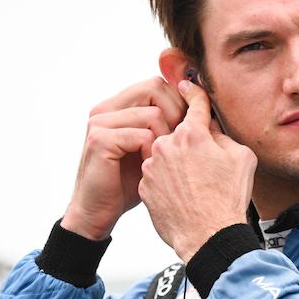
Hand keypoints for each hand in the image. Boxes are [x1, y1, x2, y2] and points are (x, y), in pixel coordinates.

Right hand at [61, 78, 186, 239]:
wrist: (97, 213)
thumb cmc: (128, 182)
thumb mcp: (150, 148)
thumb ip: (164, 124)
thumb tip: (201, 105)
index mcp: (116, 106)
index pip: (157, 84)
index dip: (178, 101)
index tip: (188, 126)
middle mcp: (105, 108)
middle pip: (155, 89)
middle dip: (176, 114)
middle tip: (178, 141)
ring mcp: (100, 122)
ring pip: (153, 113)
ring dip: (166, 138)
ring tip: (162, 158)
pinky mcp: (100, 139)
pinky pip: (143, 135)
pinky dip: (153, 153)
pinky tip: (149, 167)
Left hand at [139, 80, 256, 261]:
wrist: (208, 236)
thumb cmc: (226, 201)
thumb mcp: (241, 159)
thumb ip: (223, 136)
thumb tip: (212, 130)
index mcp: (192, 135)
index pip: (192, 102)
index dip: (191, 92)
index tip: (185, 85)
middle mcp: (167, 146)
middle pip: (179, 133)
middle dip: (191, 143)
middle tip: (206, 165)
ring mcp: (152, 166)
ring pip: (166, 155)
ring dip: (178, 164)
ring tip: (196, 185)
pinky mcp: (145, 186)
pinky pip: (157, 176)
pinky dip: (168, 182)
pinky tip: (184, 195)